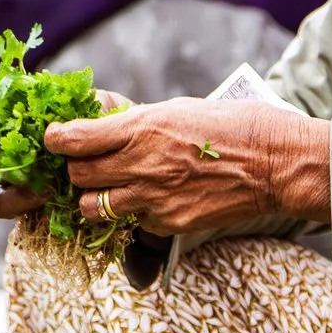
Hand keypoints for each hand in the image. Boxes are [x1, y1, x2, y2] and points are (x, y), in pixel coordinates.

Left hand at [12, 99, 328, 238]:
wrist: (276, 164)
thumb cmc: (232, 126)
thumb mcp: (178, 109)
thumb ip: (137, 120)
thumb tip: (103, 121)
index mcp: (143, 127)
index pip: (75, 139)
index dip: (57, 139)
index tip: (55, 139)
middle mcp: (143, 164)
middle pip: (78, 176)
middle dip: (77, 170)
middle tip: (89, 164)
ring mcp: (154, 198)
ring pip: (94, 207)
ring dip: (97, 198)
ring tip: (115, 187)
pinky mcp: (169, 223)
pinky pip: (133, 222)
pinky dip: (136, 214)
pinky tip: (155, 200)